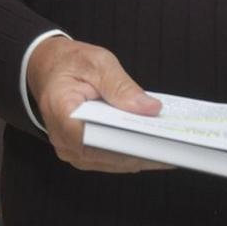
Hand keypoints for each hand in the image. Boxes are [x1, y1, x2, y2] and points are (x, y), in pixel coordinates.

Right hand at [23, 37, 169, 173]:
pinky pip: (113, 161)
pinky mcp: (83, 155)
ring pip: (115, 163)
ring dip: (143, 155)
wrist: (49, 69)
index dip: (128, 142)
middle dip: (144, 151)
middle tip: (177, 145)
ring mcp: (72, 152)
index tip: (158, 141)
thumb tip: (149, 109)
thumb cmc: (70, 63)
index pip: (96, 137)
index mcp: (61, 111)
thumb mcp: (97, 63)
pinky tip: (157, 147)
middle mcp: (63, 140)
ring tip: (174, 147)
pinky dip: (135, 154)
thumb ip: (121, 86)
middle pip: (109, 155)